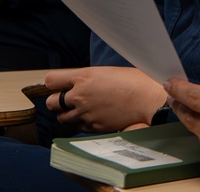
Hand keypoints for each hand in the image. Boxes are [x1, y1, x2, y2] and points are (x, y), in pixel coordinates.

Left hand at [44, 66, 165, 132]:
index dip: (53, 83)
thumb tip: (79, 83)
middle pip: (51, 102)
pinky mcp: (93, 127)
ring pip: (62, 117)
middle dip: (56, 101)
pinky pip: (78, 127)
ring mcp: (85, 113)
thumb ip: (89, 78)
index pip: (50, 80)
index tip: (58, 84)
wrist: (149, 100)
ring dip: (68, 113)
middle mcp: (79, 95)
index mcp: (83, 76)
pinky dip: (82, 123)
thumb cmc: (134, 81)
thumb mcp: (107, 72)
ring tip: (81, 109)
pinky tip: (94, 117)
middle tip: (68, 99)